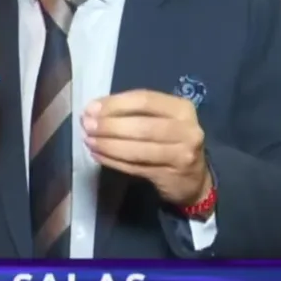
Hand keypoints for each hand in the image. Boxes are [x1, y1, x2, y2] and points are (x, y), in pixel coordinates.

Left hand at [81, 90, 211, 205]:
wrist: (195, 180)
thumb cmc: (173, 142)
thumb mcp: (165, 120)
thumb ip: (135, 112)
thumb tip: (94, 109)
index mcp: (182, 108)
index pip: (145, 100)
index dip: (116, 103)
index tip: (91, 108)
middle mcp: (186, 130)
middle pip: (141, 125)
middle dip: (109, 125)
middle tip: (86, 126)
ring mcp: (181, 154)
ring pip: (137, 149)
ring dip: (108, 145)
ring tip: (89, 140)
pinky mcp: (170, 175)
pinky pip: (135, 167)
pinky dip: (113, 161)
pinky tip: (98, 155)